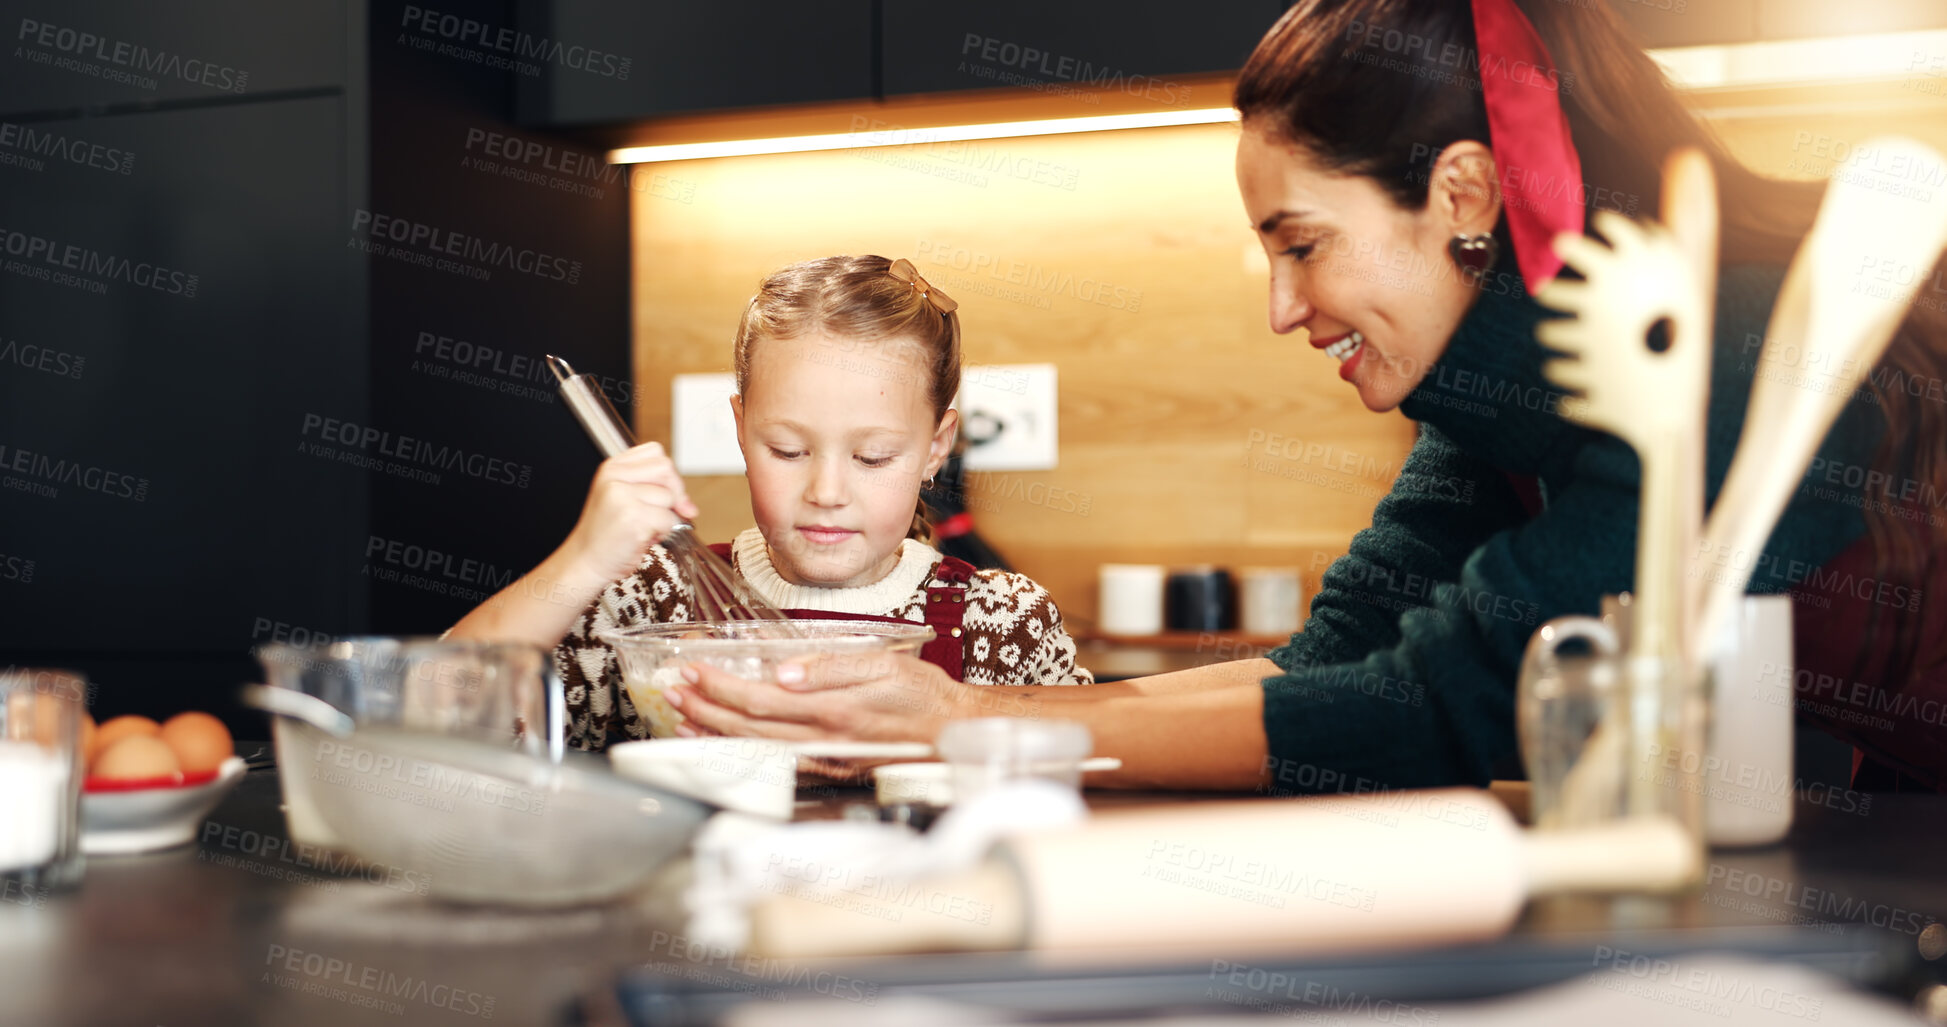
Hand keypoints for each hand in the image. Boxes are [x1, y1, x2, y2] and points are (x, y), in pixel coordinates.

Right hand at [555, 442, 698, 585]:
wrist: (585, 561)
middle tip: (662, 513)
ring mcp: (622, 496)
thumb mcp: (623, 499)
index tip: (667, 493)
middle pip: (666, 468)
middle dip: (674, 492)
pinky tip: (643, 538)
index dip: (668, 474)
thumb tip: (689, 505)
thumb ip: (654, 489)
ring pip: (670, 497)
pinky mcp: (633, 518)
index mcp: (612, 467)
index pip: (655, 452)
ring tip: (644, 528)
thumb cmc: (606, 533)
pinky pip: (668, 520)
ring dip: (666, 518)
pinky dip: (663, 533)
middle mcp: (614, 477)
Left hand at [666, 650, 1004, 741]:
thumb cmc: (925, 697)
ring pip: (757, 751)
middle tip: (674, 691)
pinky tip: (728, 745)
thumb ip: (833, 667)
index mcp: (833, 711)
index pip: (759, 700)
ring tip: (685, 717)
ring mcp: (825, 761)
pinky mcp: (831, 770)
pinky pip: (777, 765)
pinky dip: (745, 754)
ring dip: (716, 735)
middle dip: (705, 709)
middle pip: (748, 729)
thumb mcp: (886, 666)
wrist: (954, 735)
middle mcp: (823, 741)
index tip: (692, 671)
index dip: (720, 687)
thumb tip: (785, 673)